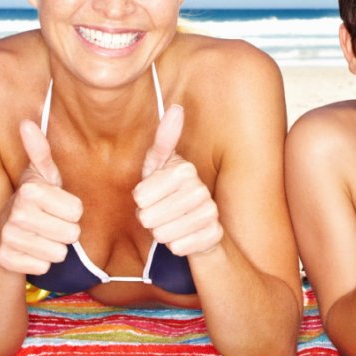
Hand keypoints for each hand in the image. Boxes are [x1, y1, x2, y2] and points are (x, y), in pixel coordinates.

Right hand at [0, 120, 83, 275]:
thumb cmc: (30, 205)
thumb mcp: (40, 177)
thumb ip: (40, 152)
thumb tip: (26, 122)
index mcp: (30, 189)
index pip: (77, 211)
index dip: (71, 212)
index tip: (54, 208)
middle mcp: (16, 212)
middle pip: (72, 233)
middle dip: (64, 233)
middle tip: (47, 226)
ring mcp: (8, 237)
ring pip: (59, 253)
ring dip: (53, 249)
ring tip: (38, 238)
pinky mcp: (6, 260)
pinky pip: (44, 268)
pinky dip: (40, 264)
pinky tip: (28, 253)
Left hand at [133, 106, 223, 256]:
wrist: (198, 222)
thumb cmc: (170, 191)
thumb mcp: (159, 165)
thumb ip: (163, 139)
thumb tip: (176, 108)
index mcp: (185, 171)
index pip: (140, 197)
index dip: (140, 200)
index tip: (151, 195)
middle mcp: (201, 190)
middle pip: (149, 217)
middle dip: (149, 218)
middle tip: (160, 211)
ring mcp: (210, 213)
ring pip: (163, 235)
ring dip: (161, 232)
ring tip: (170, 222)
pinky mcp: (214, 235)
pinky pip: (178, 248)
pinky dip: (175, 245)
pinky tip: (183, 235)